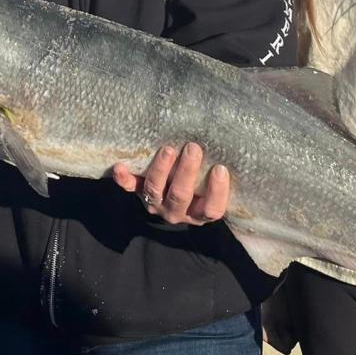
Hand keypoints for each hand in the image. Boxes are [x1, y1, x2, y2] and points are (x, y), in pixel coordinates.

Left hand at [111, 141, 229, 224]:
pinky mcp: (139, 193)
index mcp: (200, 212)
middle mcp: (178, 211)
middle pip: (180, 196)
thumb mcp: (215, 185)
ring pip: (156, 190)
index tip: (220, 168)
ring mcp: (156, 203)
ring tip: (168, 149)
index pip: (211, 209)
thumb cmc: (204, 184)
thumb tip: (236, 141)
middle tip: (193, 148)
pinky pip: (131, 188)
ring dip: (161, 170)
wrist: (174, 199)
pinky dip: (124, 179)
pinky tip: (119, 167)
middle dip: (186, 172)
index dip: (217, 191)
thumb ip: (221, 173)